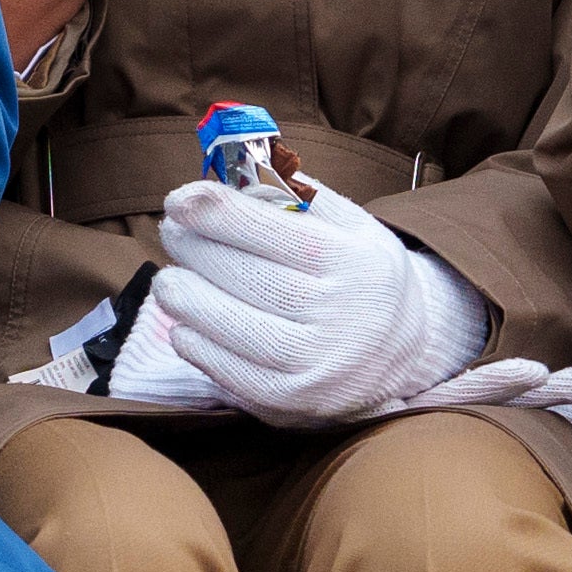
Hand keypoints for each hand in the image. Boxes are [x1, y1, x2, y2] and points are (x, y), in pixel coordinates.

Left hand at [144, 177, 497, 425]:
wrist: (403, 354)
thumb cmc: (361, 277)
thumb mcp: (354, 228)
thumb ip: (301, 197)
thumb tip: (236, 170)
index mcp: (357, 264)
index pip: (278, 232)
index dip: (220, 213)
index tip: (180, 198)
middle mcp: (341, 316)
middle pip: (249, 277)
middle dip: (197, 249)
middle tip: (170, 231)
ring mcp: (316, 364)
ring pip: (232, 326)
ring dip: (186, 298)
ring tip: (168, 280)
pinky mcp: (291, 402)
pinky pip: (228, 372)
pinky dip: (196, 345)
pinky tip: (184, 325)